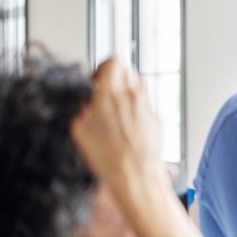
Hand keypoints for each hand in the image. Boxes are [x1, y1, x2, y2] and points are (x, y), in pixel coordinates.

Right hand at [70, 57, 163, 190]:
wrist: (136, 175)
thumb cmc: (110, 159)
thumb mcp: (80, 133)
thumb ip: (81, 112)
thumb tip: (85, 106)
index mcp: (109, 96)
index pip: (113, 61)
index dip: (103, 66)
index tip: (97, 78)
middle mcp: (131, 97)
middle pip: (127, 69)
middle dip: (115, 77)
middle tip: (106, 91)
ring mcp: (146, 106)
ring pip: (139, 84)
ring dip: (128, 89)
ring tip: (118, 106)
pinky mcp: (156, 117)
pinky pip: (146, 103)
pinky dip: (137, 106)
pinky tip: (129, 123)